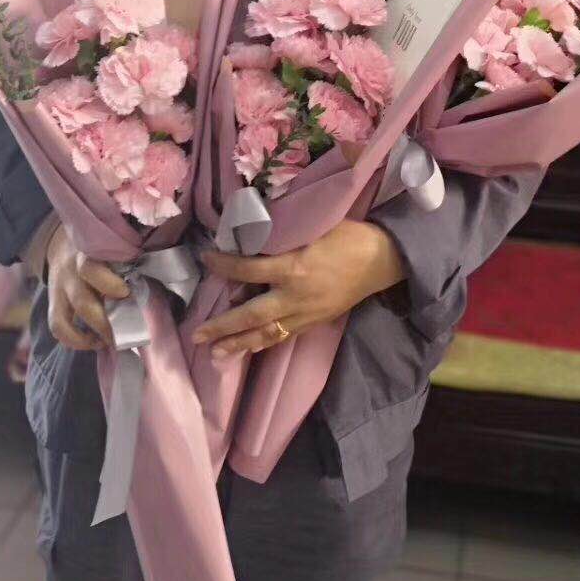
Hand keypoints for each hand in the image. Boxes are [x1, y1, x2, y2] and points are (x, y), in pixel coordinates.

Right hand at [46, 225, 129, 351]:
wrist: (61, 244)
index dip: (108, 283)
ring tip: (111, 340)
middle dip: (106, 319)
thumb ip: (125, 263)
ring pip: (67, 315)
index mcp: (89, 253)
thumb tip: (146, 289)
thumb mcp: (110, 248)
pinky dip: (74, 340)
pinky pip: (57, 326)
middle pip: (82, 300)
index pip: (91, 268)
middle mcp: (71, 270)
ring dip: (92, 332)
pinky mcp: (52, 303)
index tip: (127, 293)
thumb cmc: (98, 251)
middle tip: (127, 330)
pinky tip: (93, 341)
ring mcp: (60, 288)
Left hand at [191, 219, 404, 356]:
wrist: (382, 259)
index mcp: (293, 268)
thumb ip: (283, 234)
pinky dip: (264, 343)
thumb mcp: (314, 225)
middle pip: (252, 315)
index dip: (225, 265)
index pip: (249, 270)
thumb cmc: (348, 235)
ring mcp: (306, 313)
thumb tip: (253, 232)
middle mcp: (295, 296)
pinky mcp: (315, 322)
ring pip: (266, 333)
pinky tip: (248, 348)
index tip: (205, 259)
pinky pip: (284, 336)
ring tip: (215, 355)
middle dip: (223, 326)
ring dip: (239, 344)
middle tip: (197, 334)